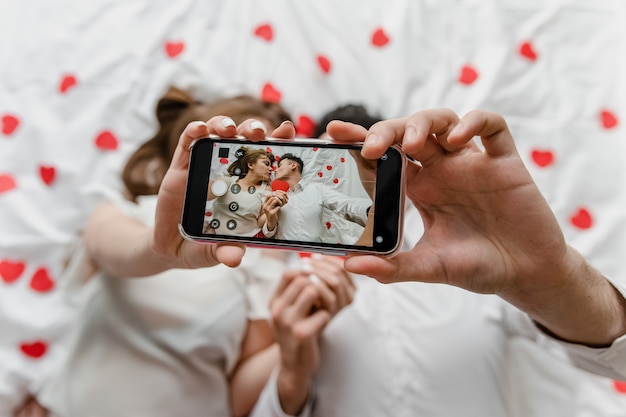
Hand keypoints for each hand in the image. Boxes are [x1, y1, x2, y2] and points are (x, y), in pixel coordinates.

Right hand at [155, 118, 294, 268]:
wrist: (170, 247)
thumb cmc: (202, 246)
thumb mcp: (214, 252)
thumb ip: (224, 251)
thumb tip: (234, 258)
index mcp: (246, 188)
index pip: (266, 160)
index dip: (278, 143)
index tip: (287, 131)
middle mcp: (228, 172)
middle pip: (244, 140)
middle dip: (253, 129)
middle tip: (258, 132)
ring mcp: (204, 166)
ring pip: (218, 135)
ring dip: (225, 125)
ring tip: (229, 130)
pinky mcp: (180, 167)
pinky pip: (187, 143)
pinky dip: (194, 131)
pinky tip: (201, 129)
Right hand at [261, 191, 287, 231]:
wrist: (271, 221)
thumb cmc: (271, 212)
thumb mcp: (269, 206)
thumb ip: (271, 201)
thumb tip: (275, 193)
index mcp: (264, 204)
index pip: (268, 196)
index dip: (273, 195)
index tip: (277, 196)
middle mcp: (265, 206)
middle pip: (272, 197)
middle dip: (277, 198)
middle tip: (280, 200)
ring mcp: (268, 210)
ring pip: (275, 201)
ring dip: (278, 202)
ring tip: (279, 204)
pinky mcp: (271, 213)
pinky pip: (277, 207)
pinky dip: (279, 207)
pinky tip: (279, 209)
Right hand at [271, 256, 354, 413]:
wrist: (294, 366)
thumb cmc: (296, 332)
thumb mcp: (289, 311)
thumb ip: (294, 291)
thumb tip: (310, 264)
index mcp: (274, 302)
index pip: (289, 273)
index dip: (306, 273)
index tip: (316, 281)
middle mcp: (278, 310)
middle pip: (303, 279)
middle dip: (317, 286)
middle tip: (322, 298)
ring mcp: (288, 322)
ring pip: (312, 290)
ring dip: (323, 298)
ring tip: (322, 308)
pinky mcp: (302, 334)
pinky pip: (323, 313)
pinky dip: (326, 317)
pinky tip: (322, 324)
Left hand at [328, 110, 565, 294]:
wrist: (525, 275)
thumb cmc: (477, 267)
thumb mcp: (430, 266)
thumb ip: (393, 267)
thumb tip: (350, 265)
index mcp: (420, 188)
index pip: (386, 155)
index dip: (361, 140)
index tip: (333, 134)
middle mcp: (442, 170)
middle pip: (409, 132)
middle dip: (387, 130)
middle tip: (371, 147)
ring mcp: (472, 162)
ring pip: (444, 121)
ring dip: (424, 123)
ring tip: (414, 143)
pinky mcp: (505, 161)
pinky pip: (493, 127)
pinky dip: (475, 123)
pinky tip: (458, 141)